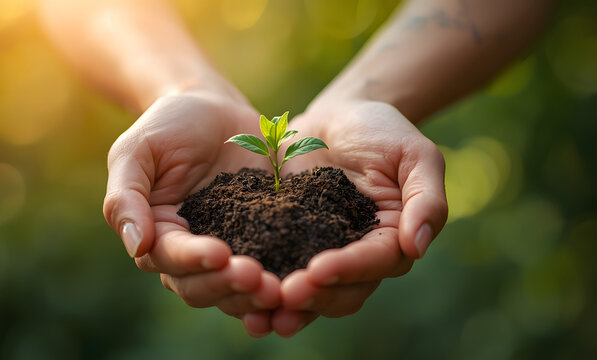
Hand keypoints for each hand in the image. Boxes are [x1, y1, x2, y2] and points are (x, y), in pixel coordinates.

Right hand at [102, 91, 280, 331]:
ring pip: (237, 290)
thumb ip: (126, 196)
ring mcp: (232, 248)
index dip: (194, 261)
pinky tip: (303, 289)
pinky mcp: (265, 238)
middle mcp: (193, 252)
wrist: (214, 107)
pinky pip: (273, 269)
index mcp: (160, 235)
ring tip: (282, 292)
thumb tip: (136, 246)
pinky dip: (285, 286)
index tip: (220, 254)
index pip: (171, 258)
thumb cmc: (169, 125)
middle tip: (259, 279)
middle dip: (230, 287)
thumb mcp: (137, 151)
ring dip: (256, 297)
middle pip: (204, 286)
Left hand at [271, 100, 447, 336]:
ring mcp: (322, 252)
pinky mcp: (289, 242)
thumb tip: (418, 246)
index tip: (319, 270)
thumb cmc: (382, 130)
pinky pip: (278, 270)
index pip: (375, 262)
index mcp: (392, 239)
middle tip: (285, 295)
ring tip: (259, 314)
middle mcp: (357, 255)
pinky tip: (239, 291)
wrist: (338, 116)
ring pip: (310, 293)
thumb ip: (426, 198)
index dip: (348, 270)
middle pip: (342, 291)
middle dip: (315, 297)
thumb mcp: (415, 154)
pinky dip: (262, 288)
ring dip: (287, 307)